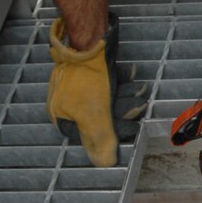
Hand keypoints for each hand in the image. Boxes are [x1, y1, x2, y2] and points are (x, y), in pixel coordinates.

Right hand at [47, 13, 148, 165]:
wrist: (89, 39)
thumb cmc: (88, 78)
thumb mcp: (95, 115)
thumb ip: (100, 140)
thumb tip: (104, 163)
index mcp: (62, 114)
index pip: (88, 134)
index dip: (111, 134)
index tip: (129, 129)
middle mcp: (66, 101)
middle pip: (99, 115)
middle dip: (123, 110)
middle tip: (139, 105)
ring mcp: (76, 84)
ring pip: (105, 98)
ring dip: (125, 95)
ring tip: (140, 88)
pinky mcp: (87, 71)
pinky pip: (106, 82)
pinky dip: (120, 81)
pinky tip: (132, 75)